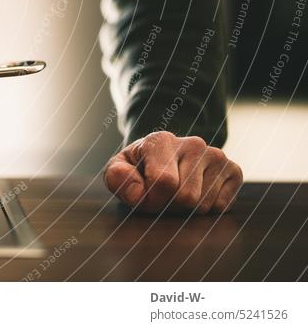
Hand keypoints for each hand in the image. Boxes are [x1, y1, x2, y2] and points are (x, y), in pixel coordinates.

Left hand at [103, 131, 242, 213]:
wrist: (163, 162)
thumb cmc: (137, 170)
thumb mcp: (118, 170)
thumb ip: (117, 177)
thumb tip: (137, 191)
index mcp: (161, 140)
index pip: (164, 183)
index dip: (151, 200)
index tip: (143, 195)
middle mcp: (193, 143)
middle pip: (186, 197)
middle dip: (169, 206)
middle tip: (161, 197)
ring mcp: (216, 155)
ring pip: (204, 205)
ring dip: (187, 210)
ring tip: (177, 194)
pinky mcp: (234, 170)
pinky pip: (222, 207)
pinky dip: (207, 210)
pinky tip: (196, 194)